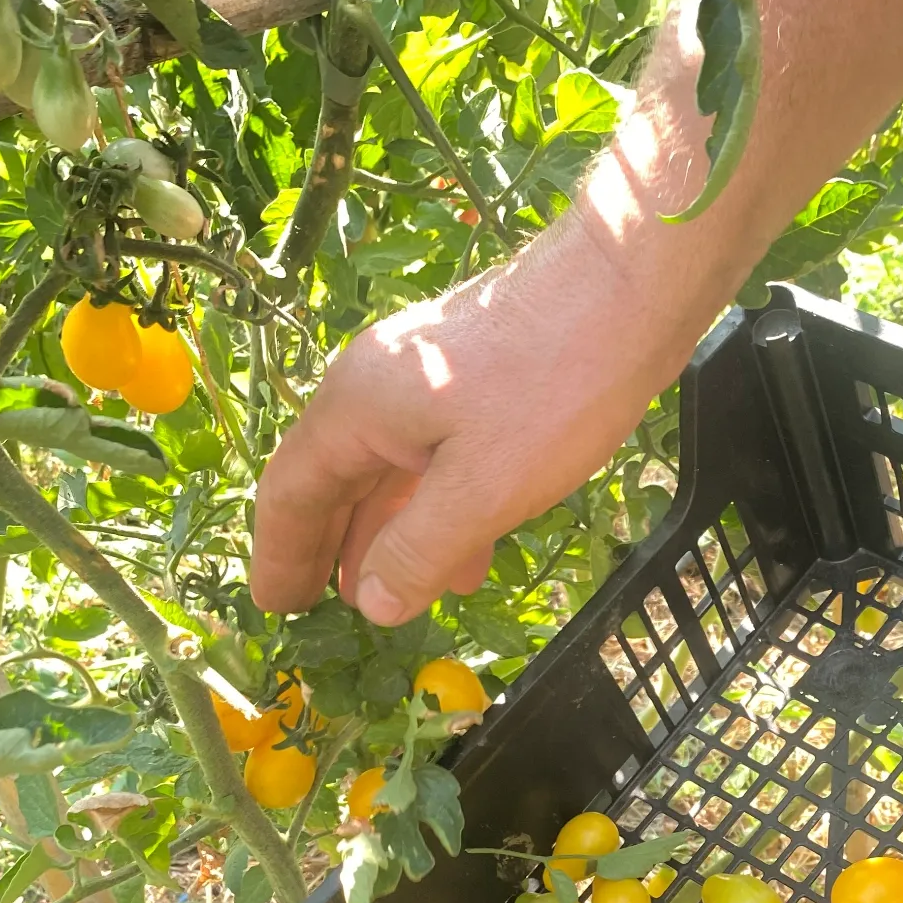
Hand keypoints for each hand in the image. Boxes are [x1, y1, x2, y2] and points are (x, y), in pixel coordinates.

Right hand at [251, 207, 704, 624]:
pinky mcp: (475, 386)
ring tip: (386, 599)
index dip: (281, 556)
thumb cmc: (551, 387)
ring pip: (389, 475)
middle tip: (313, 613)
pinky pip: (436, 462)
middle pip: (333, 482)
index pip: (290, 492)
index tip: (273, 608)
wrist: (628, 289)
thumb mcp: (481, 490)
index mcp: (357, 409)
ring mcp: (427, 385)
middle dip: (327, 550)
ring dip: (387, 538)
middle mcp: (376, 390)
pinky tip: (464, 560)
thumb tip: (370, 604)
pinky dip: (439, 513)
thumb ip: (418, 550)